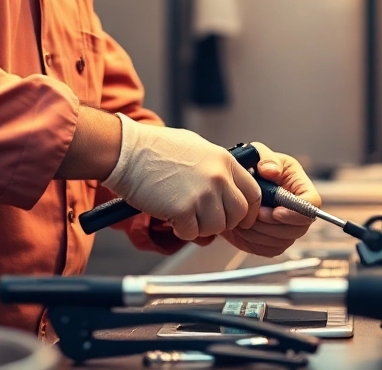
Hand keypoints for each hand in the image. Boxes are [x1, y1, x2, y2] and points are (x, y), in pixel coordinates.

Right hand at [102, 115, 260, 240]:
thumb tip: (229, 188)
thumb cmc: (156, 149)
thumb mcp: (197, 148)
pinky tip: (171, 216)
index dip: (249, 211)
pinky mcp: (183, 210)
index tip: (241, 218)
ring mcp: (201, 194)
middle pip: (238, 214)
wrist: (128, 152)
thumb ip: (217, 168)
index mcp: (224, 161)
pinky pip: (192, 233)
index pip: (253, 193)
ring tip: (184, 214)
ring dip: (201, 227)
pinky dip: (181, 230)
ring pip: (216, 227)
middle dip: (224, 222)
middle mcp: (218, 177)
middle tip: (206, 218)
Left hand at [221, 143, 320, 257]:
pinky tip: (243, 229)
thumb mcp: (258, 154)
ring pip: (284, 241)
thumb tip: (271, 170)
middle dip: (274, 225)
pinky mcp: (274, 241)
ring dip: (261, 233)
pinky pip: (270, 250)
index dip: (296, 212)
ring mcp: (288, 227)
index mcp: (300, 187)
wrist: (232, 188)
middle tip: (255, 215)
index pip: (312, 204)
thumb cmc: (252, 167)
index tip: (276, 212)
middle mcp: (298, 209)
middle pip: (300, 228)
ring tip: (245, 219)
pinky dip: (255, 242)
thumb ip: (266, 158)